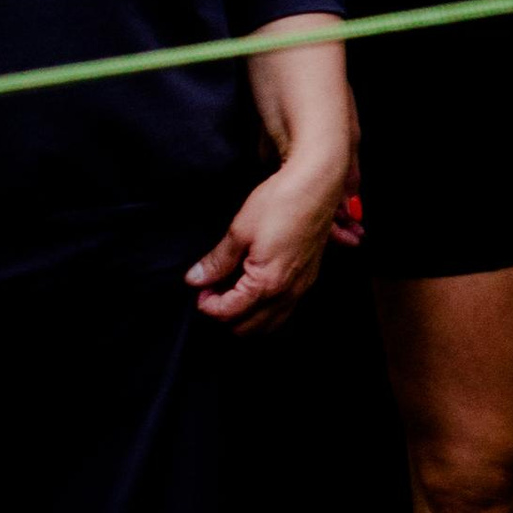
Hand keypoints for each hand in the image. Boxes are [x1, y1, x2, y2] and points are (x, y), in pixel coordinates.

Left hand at [189, 147, 348, 332]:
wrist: (316, 185)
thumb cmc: (281, 203)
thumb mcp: (239, 231)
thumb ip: (217, 262)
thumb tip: (196, 279)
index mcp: (267, 283)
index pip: (228, 312)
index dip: (207, 304)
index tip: (198, 288)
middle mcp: (288, 293)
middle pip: (249, 328)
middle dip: (225, 315)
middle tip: (212, 291)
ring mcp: (302, 287)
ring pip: (270, 324)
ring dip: (247, 317)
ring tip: (232, 291)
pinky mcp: (309, 278)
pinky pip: (285, 310)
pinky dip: (266, 310)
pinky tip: (256, 288)